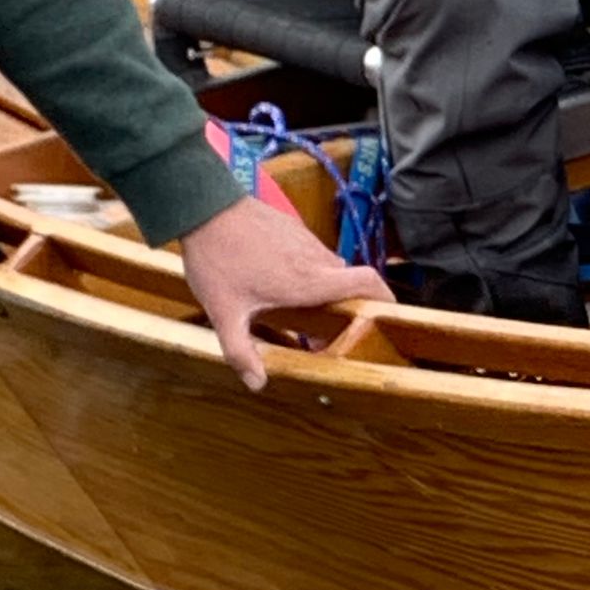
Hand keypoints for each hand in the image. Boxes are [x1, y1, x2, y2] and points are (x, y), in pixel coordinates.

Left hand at [179, 195, 392, 390]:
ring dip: (322, 289)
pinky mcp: (295, 228)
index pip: (369, 284)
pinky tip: (275, 278)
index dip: (386, 300)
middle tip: (323, 329)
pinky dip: (306, 270)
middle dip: (344, 308)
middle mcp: (317, 260)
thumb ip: (240, 351)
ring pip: (329, 270)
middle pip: (349, 285)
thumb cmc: (217, 258)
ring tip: (293, 305)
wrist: (203, 205)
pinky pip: (312, 254)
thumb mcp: (224, 312)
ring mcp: (307, 241)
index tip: (386, 319)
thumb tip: (257, 383)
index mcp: (310, 281)